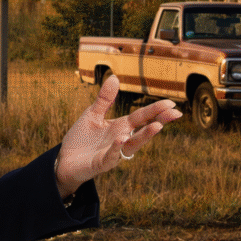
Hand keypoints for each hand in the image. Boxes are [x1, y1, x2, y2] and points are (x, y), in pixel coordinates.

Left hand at [56, 74, 182, 195]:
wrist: (65, 160)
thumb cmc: (82, 139)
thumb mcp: (92, 114)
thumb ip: (104, 99)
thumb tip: (115, 77)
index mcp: (120, 127)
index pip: (141, 117)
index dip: (156, 110)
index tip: (172, 103)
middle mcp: (121, 140)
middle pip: (143, 130)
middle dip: (159, 122)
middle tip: (175, 114)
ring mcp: (113, 153)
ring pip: (132, 145)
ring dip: (144, 136)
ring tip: (157, 126)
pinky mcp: (100, 163)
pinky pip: (111, 156)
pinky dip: (116, 148)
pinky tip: (122, 138)